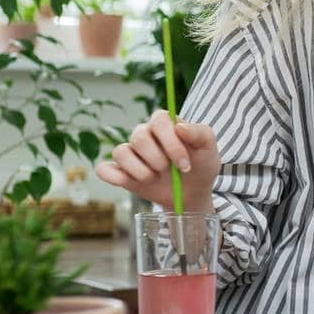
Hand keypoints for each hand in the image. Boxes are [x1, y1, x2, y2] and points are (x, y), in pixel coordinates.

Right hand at [95, 110, 219, 212]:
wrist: (192, 192)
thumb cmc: (200, 166)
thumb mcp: (209, 149)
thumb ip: (200, 133)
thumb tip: (179, 127)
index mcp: (164, 124)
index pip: (159, 120)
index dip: (170, 143)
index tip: (184, 164)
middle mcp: (144, 135)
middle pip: (139, 137)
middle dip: (158, 159)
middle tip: (170, 171)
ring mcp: (130, 153)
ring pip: (121, 153)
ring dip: (141, 170)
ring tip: (155, 178)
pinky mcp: (120, 172)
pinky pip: (104, 170)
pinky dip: (115, 177)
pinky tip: (132, 183)